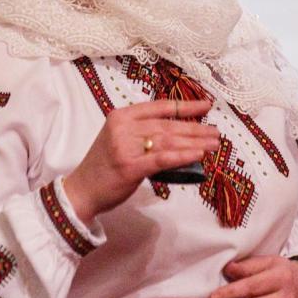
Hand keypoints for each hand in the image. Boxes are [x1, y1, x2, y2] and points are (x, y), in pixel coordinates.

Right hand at [64, 98, 216, 223]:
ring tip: (213, 144)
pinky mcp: (130, 167)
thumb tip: (180, 133)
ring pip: (168, 141)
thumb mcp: (120, 139)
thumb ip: (144, 133)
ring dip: (195, 142)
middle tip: (216, 132)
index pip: (160, 106)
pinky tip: (198, 154)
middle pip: (168, 125)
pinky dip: (182, 155)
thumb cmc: (104, 166)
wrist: (81, 191)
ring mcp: (126, 147)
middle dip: (195, 128)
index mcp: (122, 116)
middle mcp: (124, 127)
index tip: (206, 105)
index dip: (185, 106)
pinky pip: (162, 159)